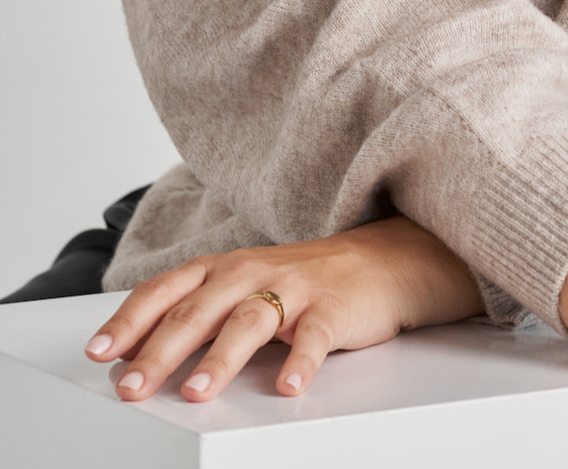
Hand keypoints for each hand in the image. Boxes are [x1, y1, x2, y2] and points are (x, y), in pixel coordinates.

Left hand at [84, 214, 482, 402]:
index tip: (99, 353)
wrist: (383, 261)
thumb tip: (137, 353)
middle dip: (161, 351)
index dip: (130, 321)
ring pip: (251, 320)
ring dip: (222, 357)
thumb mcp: (244, 286)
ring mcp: (295, 288)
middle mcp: (253, 271)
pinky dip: (300, 362)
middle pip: (200, 310)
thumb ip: (198, 313)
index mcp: (224, 268)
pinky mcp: (334, 308)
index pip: (167, 290)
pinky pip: (315, 337)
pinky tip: (288, 387)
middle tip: (133, 387)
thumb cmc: (304, 281)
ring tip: (199, 392)